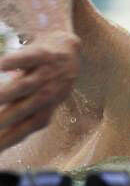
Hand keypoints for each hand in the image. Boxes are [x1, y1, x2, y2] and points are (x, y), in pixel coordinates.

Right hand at [0, 31, 79, 150]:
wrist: (66, 46)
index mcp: (48, 108)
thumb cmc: (48, 80)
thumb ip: (24, 117)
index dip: (9, 139)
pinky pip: (30, 58)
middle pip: (26, 109)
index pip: (27, 128)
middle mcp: (50, 92)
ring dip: (6, 93)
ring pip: (25, 85)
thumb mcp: (42, 101)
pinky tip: (0, 67)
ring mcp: (47, 73)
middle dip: (4, 120)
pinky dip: (16, 62)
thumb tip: (4, 139)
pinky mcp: (44, 53)